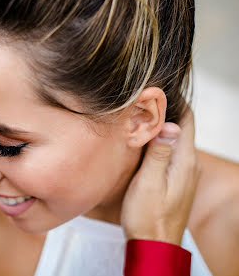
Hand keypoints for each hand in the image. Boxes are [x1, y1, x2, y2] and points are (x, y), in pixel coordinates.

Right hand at [121, 110, 200, 244]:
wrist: (154, 245)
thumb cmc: (147, 216)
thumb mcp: (148, 183)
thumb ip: (159, 152)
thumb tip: (169, 124)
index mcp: (185, 162)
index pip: (187, 121)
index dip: (176, 102)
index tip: (160, 89)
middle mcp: (191, 165)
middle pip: (183, 128)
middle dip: (168, 111)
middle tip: (146, 100)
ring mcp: (186, 174)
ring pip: (178, 141)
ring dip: (164, 127)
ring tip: (144, 116)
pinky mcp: (179, 182)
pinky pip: (174, 153)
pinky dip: (163, 142)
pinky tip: (148, 142)